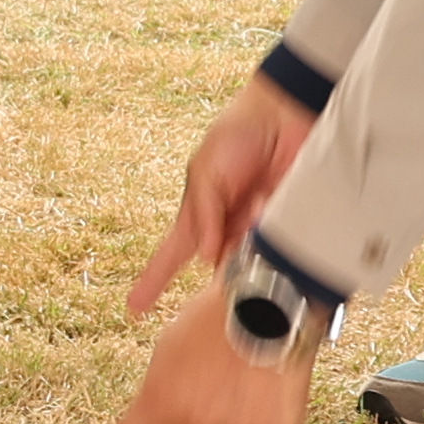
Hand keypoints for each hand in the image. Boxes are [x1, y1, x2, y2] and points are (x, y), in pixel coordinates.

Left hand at [66, 274, 317, 423]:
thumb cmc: (212, 318)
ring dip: (233, 415)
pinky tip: (267, 381)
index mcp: (158, 401)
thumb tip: (171, 414)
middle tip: (214, 384)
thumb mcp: (169, 349)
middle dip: (199, 421)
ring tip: (243, 373)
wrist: (268, 304)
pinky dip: (268, 413)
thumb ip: (161, 392)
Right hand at [128, 74, 320, 332]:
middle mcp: (228, 228)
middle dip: (231, 250)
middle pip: (220, 264)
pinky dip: (278, 230)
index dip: (152, 281)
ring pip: (252, 259)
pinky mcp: (288, 228)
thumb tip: (205, 255)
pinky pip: (282, 248)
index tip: (134, 308)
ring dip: (255, 234)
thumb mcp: (206, 168)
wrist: (286, 115)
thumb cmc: (239, 134)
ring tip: (264, 194)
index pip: (171, 255)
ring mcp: (258, 230)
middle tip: (247, 208)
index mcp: (200, 215)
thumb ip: (203, 212)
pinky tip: (277, 199)